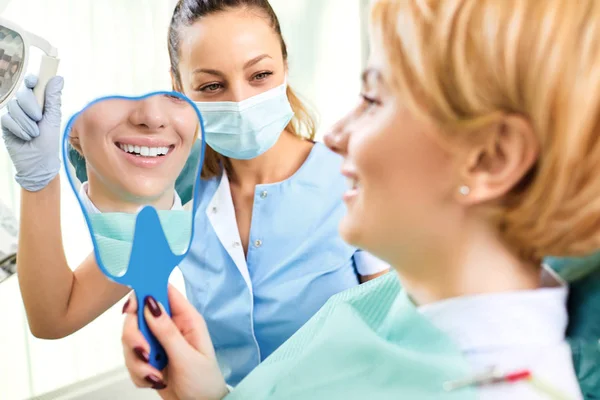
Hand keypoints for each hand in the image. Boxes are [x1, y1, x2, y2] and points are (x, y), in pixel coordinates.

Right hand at [1, 74, 63, 190]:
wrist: (38, 161)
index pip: (32, 84)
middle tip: (38, 118)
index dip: (31, 80)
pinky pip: (7, 119)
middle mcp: (26, 106)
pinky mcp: (6, 124)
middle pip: (22, 94)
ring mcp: (15, 114)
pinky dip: (18, 128)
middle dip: (30, 105)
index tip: (33, 82)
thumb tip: (58, 78)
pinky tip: (25, 137)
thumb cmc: (49, 141)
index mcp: (39, 103)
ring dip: (26, 121)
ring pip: (14, 106)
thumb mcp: (53, 118)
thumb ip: (53, 98)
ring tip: (34, 133)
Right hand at [121, 285, 228, 399]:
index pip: (164, 291)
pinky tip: (154, 380)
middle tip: (144, 352)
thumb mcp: (187, 356)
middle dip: (135, 336)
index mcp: (186, 319)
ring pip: (131, 340)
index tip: (132, 304)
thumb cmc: (204, 382)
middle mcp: (170, 327)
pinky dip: (138, 373)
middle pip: (138, 316)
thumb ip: (167, 331)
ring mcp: (158, 343)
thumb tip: (150, 304)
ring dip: (138, 361)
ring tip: (155, 375)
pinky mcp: (149, 359)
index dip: (146, 290)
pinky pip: (131, 359)